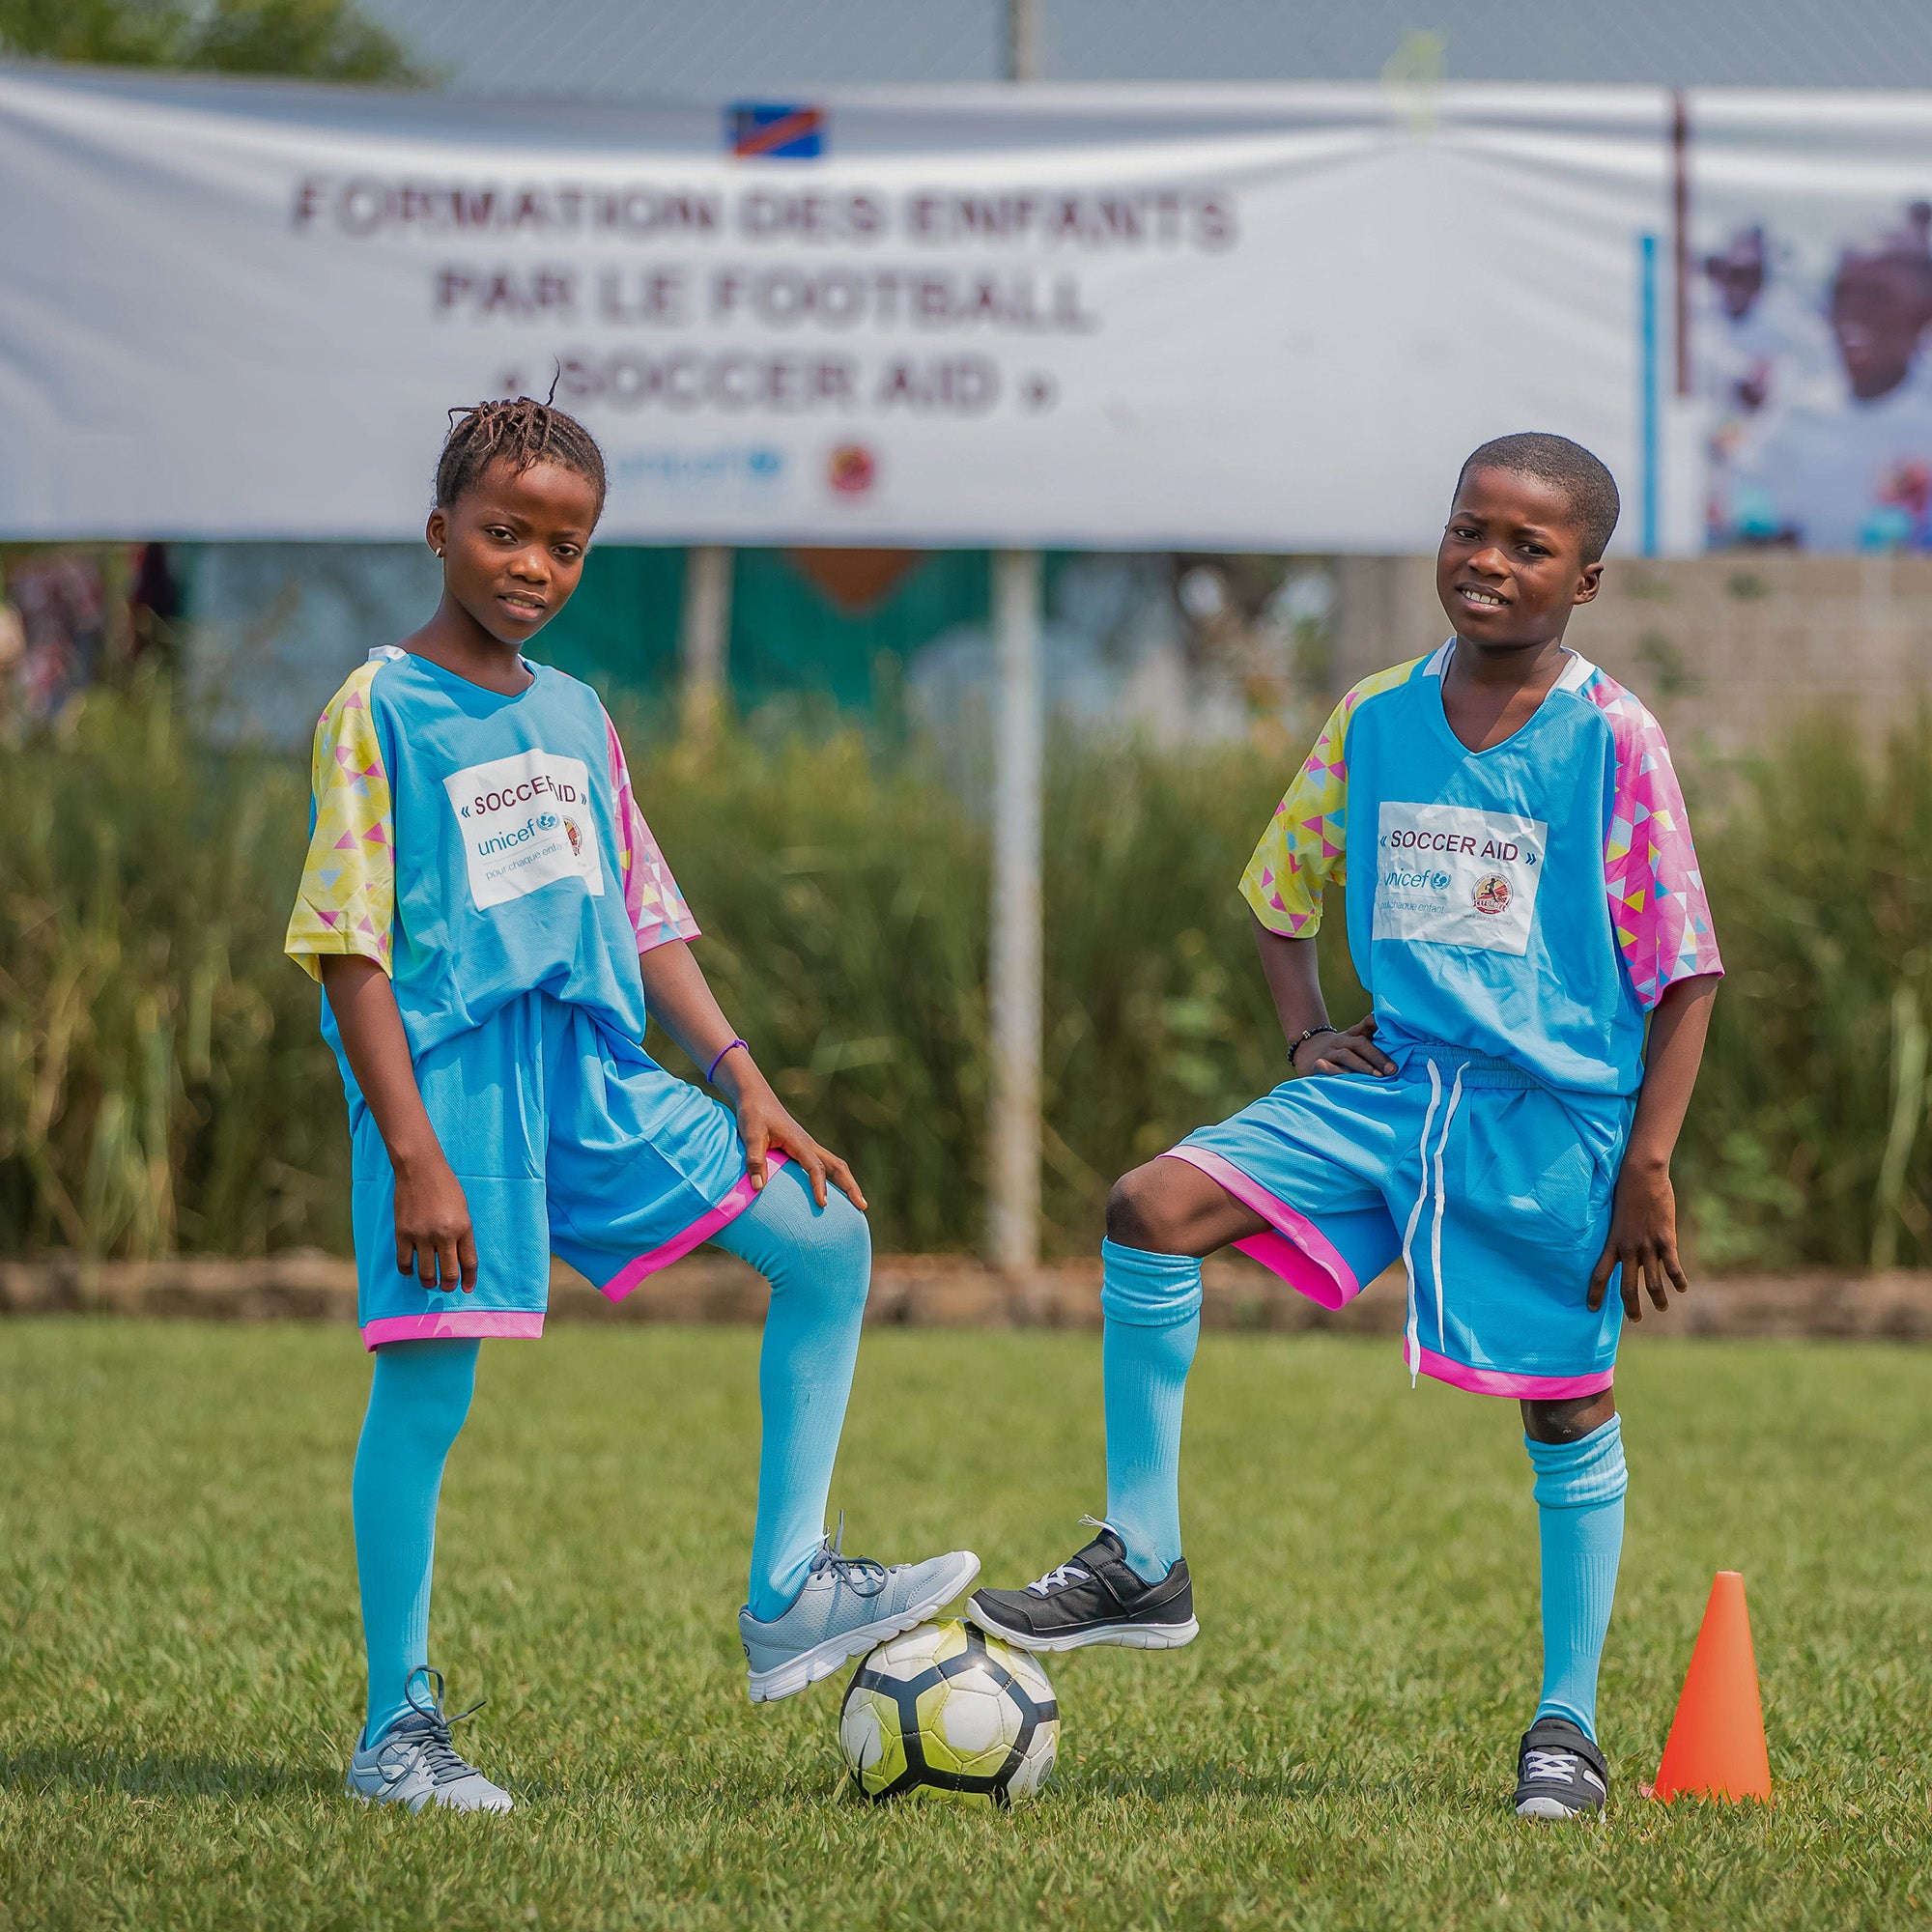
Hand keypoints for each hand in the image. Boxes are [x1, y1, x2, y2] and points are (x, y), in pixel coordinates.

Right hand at [391, 1144, 477, 1292]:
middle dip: (448, 1285)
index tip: (466, 1289)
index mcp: (463, 1227)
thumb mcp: (462, 1209)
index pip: (469, 1262)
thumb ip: (461, 1233)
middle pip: (448, 1272)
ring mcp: (422, 1235)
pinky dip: (407, 1270)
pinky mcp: (403, 1233)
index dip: (469, 1279)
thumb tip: (457, 1257)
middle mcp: (444, 1234)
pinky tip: (410, 1270)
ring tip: (429, 1283)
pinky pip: (404, 1262)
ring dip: (428, 1282)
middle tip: (446, 1287)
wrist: (420, 1169)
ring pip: (426, 1272)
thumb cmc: (445, 1186)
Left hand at [721, 1057, 866, 1210]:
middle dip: (851, 1186)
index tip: (823, 1204)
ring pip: (835, 1165)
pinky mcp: (803, 1148)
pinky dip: (834, 1179)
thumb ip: (754, 1160)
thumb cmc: (754, 1114)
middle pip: (838, 1166)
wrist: (756, 1096)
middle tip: (862, 1206)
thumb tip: (758, 1188)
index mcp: (799, 1142)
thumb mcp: (750, 1135)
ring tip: (857, 1204)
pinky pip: (824, 1165)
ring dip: (847, 1183)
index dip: (820, 1186)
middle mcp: (809, 1144)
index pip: (816, 1167)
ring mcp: (808, 1146)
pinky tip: (833, 1192)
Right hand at [1292, 1014, 1395, 1077]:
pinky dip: (1337, 1072)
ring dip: (1363, 1065)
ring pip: (1346, 1056)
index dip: (1378, 1023)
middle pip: (1360, 1043)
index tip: (1395, 1027)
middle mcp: (1341, 1041)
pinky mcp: (1316, 1064)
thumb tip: (1400, 1046)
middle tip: (1392, 1069)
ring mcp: (1328, 1052)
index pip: (1367, 1025)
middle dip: (1377, 1056)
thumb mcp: (1353, 1042)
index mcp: (1352, 1035)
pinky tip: (1348, 1078)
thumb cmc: (1339, 1051)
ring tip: (1377, 1076)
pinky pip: (1326, 1067)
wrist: (1305, 1052)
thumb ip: (1372, 1042)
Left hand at [1587, 1156, 1687, 1319]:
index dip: (1594, 1293)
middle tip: (1635, 1319)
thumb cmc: (1625, 1192)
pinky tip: (1682, 1287)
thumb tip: (1622, 1250)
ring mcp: (1647, 1245)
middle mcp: (1627, 1249)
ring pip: (1652, 1283)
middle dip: (1631, 1307)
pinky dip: (1678, 1280)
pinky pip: (1672, 1267)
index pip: (1598, 1274)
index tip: (1591, 1308)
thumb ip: (1619, 1236)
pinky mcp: (1665, 1239)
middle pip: (1626, 1287)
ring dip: (1658, 1299)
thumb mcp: (1615, 1217)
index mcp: (1612, 1243)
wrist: (1641, 1175)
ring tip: (1662, 1307)